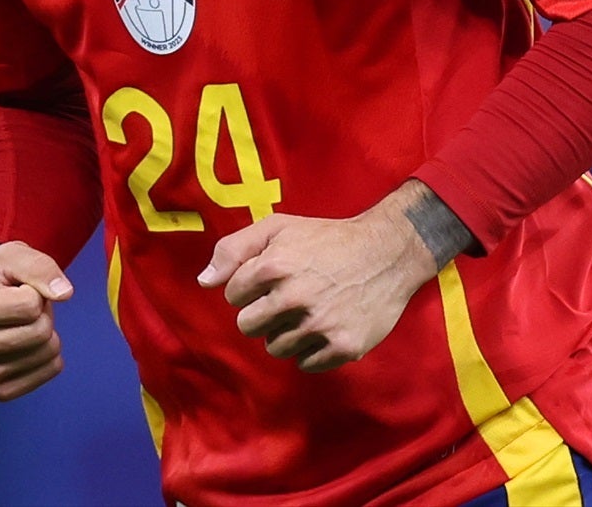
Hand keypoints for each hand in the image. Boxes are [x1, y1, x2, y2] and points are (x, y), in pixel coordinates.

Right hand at [0, 238, 74, 400]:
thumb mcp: (12, 255)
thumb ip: (40, 267)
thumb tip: (65, 294)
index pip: (29, 305)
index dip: (33, 289)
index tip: (14, 287)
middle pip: (38, 332)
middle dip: (42, 311)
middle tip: (22, 304)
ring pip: (46, 353)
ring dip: (46, 330)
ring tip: (22, 321)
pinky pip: (47, 372)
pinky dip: (48, 354)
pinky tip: (28, 342)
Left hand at [196, 183, 451, 373]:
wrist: (387, 253)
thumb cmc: (326, 238)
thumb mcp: (279, 227)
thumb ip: (234, 249)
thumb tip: (204, 282)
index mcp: (273, 266)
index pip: (233, 296)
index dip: (249, 288)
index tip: (270, 280)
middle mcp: (293, 298)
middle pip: (248, 327)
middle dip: (261, 314)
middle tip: (286, 300)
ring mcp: (319, 325)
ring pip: (275, 347)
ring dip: (285, 333)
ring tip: (307, 311)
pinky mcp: (343, 347)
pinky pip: (305, 363)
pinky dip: (310, 351)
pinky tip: (324, 328)